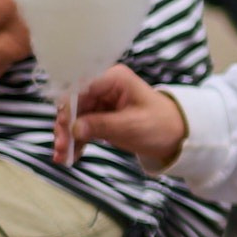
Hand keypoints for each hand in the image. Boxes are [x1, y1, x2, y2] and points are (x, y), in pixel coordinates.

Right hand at [62, 63, 186, 171]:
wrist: (176, 137)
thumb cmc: (160, 125)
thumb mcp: (131, 126)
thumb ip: (101, 125)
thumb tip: (73, 128)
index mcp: (113, 78)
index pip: (81, 87)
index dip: (68, 107)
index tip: (62, 127)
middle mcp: (104, 86)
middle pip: (74, 104)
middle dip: (65, 126)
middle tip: (61, 148)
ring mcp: (101, 101)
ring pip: (75, 117)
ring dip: (67, 137)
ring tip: (62, 158)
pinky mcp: (100, 117)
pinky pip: (82, 127)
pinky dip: (76, 141)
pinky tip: (70, 156)